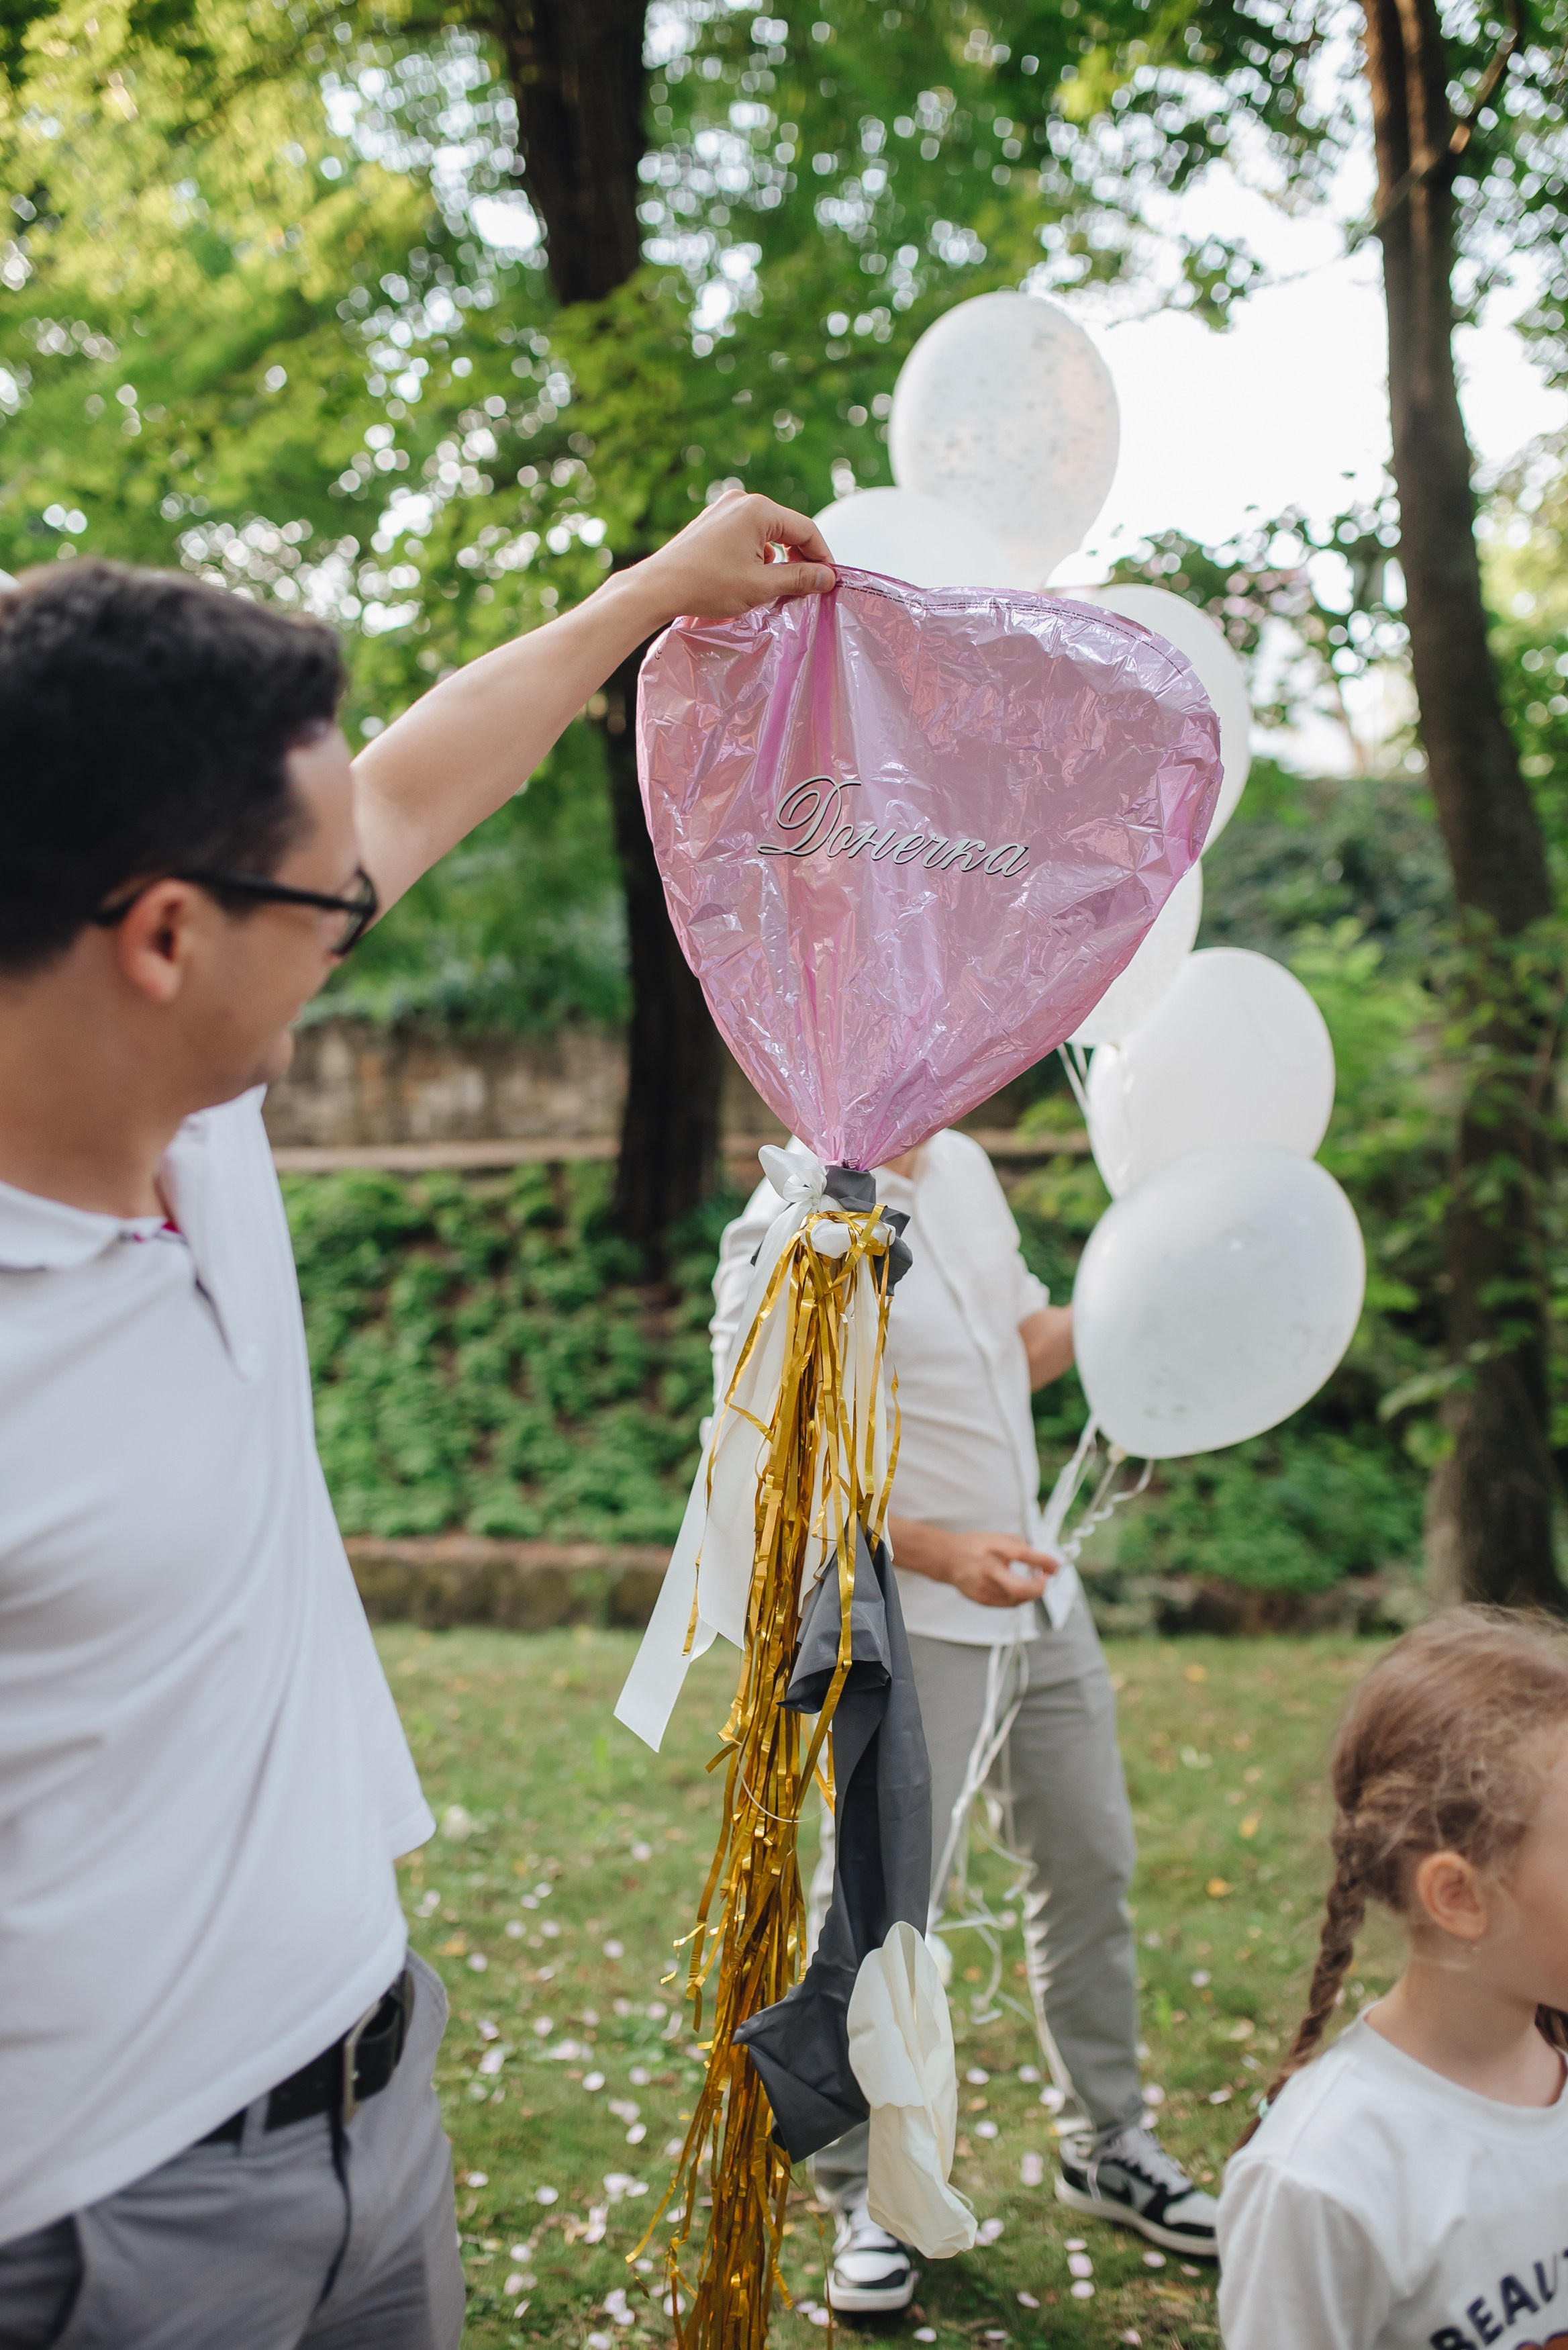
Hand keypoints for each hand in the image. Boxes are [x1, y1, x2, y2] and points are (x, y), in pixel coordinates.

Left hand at [622, 489, 835, 627]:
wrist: (658, 586)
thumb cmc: (708, 585)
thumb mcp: (760, 586)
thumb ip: (799, 579)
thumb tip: (827, 577)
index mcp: (758, 510)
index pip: (806, 529)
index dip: (822, 557)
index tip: (829, 581)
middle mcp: (742, 500)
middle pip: (787, 527)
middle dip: (800, 557)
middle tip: (808, 586)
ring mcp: (724, 508)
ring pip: (767, 532)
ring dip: (778, 558)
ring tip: (778, 586)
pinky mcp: (712, 521)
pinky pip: (746, 533)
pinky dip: (757, 553)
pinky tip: (751, 577)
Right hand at [942, 1532, 1061, 1607]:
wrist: (949, 1559)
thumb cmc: (978, 1546)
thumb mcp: (1000, 1538)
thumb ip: (1022, 1548)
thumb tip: (1046, 1564)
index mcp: (993, 1548)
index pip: (1022, 1555)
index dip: (1044, 1562)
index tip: (1055, 1566)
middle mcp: (988, 1569)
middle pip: (1021, 1588)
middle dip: (1040, 1588)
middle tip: (1044, 1580)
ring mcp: (985, 1588)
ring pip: (1018, 1600)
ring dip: (1031, 1592)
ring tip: (1033, 1583)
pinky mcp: (983, 1600)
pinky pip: (1009, 1604)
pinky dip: (1019, 1598)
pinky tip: (1019, 1588)